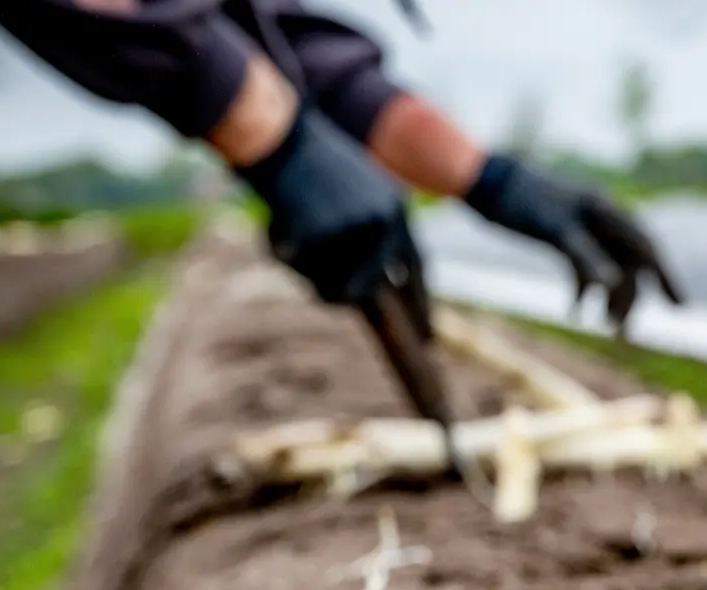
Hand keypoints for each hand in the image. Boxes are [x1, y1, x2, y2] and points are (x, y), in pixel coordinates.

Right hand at [235, 104, 429, 323]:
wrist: (280, 136)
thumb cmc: (311, 166)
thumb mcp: (355, 196)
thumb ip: (368, 238)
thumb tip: (368, 292)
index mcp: (397, 209)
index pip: (417, 268)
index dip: (421, 306)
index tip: (427, 337)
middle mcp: (383, 221)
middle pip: (365, 288)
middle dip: (336, 290)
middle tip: (315, 284)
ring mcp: (353, 228)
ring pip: (331, 285)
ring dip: (306, 272)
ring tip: (292, 237)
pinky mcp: (322, 234)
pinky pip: (299, 268)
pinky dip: (281, 251)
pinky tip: (278, 223)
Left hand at [464, 154, 683, 333]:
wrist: (487, 182)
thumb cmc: (523, 202)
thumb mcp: (555, 232)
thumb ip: (585, 257)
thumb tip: (611, 288)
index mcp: (607, 212)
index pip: (647, 248)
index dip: (665, 278)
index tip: (679, 309)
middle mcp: (601, 219)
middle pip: (628, 264)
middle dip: (631, 300)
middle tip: (626, 336)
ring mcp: (583, 227)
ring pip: (607, 268)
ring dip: (607, 299)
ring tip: (604, 330)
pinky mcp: (564, 235)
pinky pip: (584, 267)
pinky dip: (584, 289)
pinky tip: (576, 313)